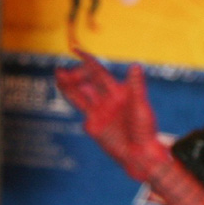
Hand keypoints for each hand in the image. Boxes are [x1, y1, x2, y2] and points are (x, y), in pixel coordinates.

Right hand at [56, 53, 168, 182]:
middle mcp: (108, 98)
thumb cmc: (145, 130)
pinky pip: (81, 108)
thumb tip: (136, 65)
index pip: (99, 71)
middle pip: (87, 80)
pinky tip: (65, 88)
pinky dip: (71, 97)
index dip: (87, 60)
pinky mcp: (93, 124)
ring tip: (58, 74)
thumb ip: (136, 87)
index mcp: (120, 90)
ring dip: (69, 84)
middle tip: (65, 72)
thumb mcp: (141, 106)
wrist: (140, 154)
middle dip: (75, 74)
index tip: (75, 50)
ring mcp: (100, 110)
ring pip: (80, 93)